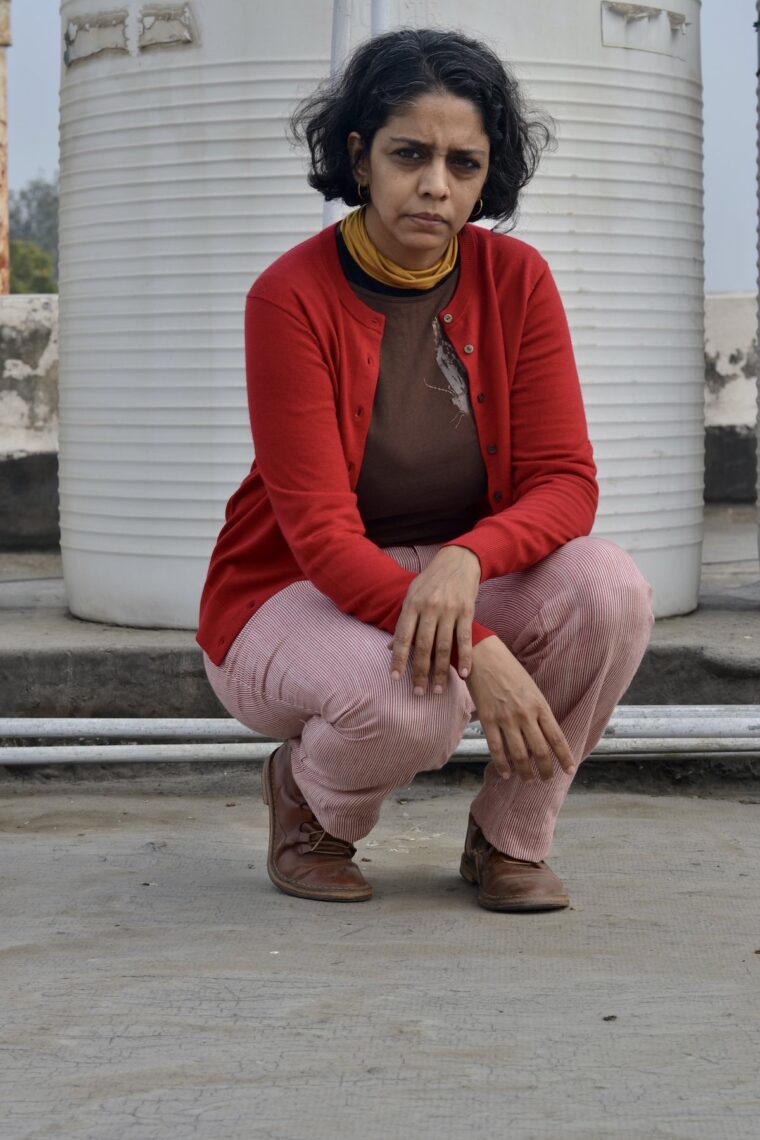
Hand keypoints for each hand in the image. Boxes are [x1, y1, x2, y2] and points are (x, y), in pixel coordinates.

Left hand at [388, 546, 480, 692]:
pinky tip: (462, 674)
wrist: (458, 561)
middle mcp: (430, 608)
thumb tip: (389, 647)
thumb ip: (403, 621)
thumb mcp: (412, 595)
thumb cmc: (431, 581)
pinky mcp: (467, 611)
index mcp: (412, 605)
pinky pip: (465, 639)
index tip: (395, 678)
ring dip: (440, 671)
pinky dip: (465, 658)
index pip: (402, 637)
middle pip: (423, 646)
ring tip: (438, 689)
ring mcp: (449, 610)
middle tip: (419, 692)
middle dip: (420, 672)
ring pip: (444, 647)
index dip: (397, 659)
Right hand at [466, 636, 575, 781]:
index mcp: (539, 705)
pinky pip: (496, 749)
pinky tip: (507, 773)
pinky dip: (502, 765)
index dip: (564, 756)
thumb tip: (542, 735)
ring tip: (529, 779)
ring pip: (519, 755)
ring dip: (525, 772)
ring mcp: (506, 719)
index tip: (570, 770)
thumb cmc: (509, 669)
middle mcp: (525, 715)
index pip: (556, 737)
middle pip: (540, 751)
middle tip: (546, 779)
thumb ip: (538, 711)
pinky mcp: (487, 720)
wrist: (483, 656)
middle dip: (546, 769)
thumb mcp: (531, 688)